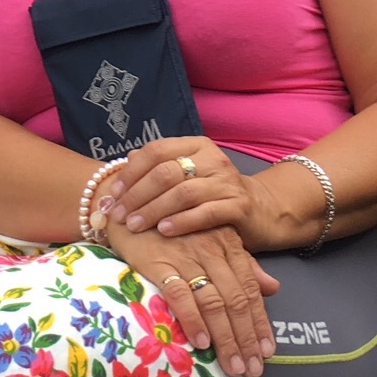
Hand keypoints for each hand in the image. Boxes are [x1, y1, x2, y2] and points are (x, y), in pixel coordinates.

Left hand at [107, 138, 278, 248]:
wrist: (262, 210)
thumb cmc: (213, 194)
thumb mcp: (188, 175)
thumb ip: (160, 167)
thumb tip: (126, 162)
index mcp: (195, 145)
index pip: (155, 151)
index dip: (131, 172)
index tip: (113, 194)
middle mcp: (212, 158)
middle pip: (165, 172)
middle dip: (137, 195)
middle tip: (118, 214)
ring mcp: (227, 181)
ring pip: (182, 192)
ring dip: (153, 210)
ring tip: (135, 225)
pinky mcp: (239, 205)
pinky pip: (205, 212)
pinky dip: (181, 221)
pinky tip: (163, 231)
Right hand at [107, 222, 278, 376]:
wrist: (128, 207)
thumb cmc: (171, 226)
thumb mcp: (212, 238)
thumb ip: (242, 263)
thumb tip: (273, 288)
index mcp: (227, 243)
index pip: (249, 288)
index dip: (260, 322)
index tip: (266, 350)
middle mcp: (210, 249)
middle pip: (235, 300)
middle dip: (246, 338)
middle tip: (252, 368)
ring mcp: (185, 256)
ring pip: (213, 302)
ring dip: (225, 338)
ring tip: (233, 365)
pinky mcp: (158, 263)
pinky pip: (180, 295)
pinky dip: (193, 320)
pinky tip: (201, 341)